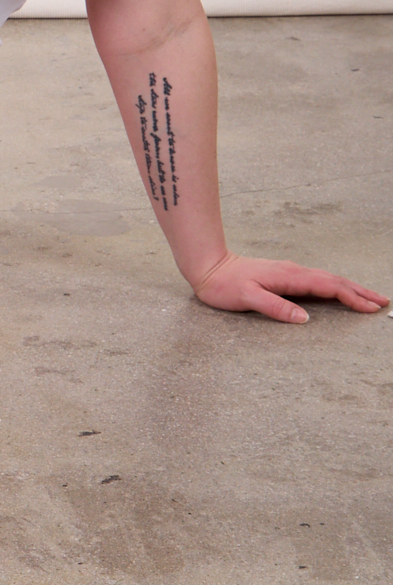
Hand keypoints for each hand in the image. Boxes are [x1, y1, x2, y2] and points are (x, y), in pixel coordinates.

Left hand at [191, 252, 389, 323]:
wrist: (208, 266)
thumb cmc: (224, 285)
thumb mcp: (246, 299)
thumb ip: (275, 307)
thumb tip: (304, 318)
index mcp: (289, 277)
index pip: (328, 287)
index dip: (352, 298)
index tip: (371, 308)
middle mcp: (294, 272)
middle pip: (335, 281)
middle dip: (360, 292)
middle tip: (383, 302)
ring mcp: (290, 273)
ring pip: (328, 280)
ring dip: (351, 289)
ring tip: (369, 298)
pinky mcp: (285, 276)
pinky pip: (318, 281)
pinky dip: (335, 287)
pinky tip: (339, 293)